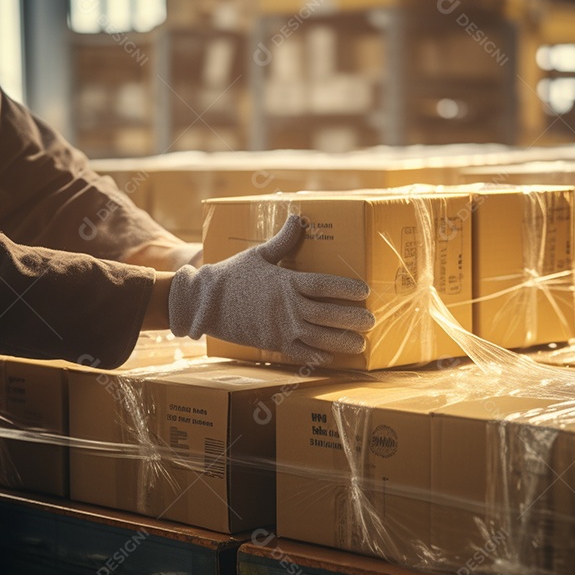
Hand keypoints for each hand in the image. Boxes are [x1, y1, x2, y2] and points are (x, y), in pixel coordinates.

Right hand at [169, 215, 374, 363]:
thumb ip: (283, 240)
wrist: (203, 303)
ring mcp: (281, 327)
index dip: (346, 289)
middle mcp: (287, 307)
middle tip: (371, 320)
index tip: (364, 291)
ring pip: (319, 337)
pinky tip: (332, 356)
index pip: (324, 285)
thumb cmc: (231, 276)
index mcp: (286, 282)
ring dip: (342, 341)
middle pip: (328, 313)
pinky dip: (317, 355)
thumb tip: (298, 217)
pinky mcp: (272, 343)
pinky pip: (299, 353)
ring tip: (360, 344)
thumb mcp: (258, 254)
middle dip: (352, 318)